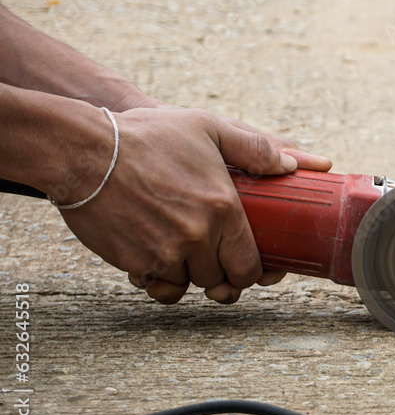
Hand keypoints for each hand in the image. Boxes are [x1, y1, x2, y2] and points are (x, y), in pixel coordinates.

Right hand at [59, 106, 330, 304]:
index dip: (250, 273)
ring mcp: (165, 252)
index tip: (247, 269)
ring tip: (185, 255)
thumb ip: (254, 149)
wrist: (84, 150)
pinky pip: (156, 285)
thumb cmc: (147, 135)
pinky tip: (160, 262)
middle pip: (220, 280)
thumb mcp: (208, 128)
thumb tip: (290, 166)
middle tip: (215, 263)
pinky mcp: (134, 261)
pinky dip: (160, 279)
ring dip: (188, 275)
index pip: (249, 265)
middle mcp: (198, 236)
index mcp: (223, 208)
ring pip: (188, 285)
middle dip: (219, 275)